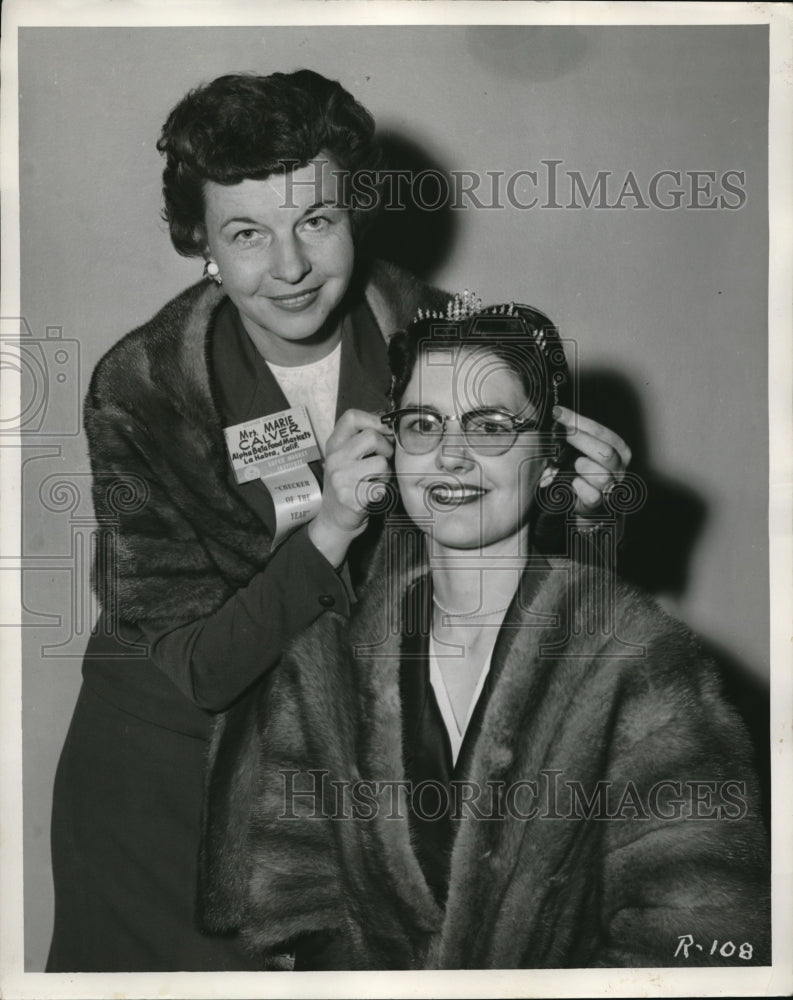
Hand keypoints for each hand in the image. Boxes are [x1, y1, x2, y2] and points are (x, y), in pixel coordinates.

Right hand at [308, 409, 393, 567]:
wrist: (333, 521)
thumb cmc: (346, 486)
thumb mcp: (345, 458)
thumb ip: (361, 441)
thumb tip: (391, 427)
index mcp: (333, 445)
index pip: (351, 417)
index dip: (373, 420)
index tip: (384, 431)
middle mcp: (335, 459)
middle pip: (372, 437)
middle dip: (385, 449)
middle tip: (381, 462)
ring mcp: (341, 479)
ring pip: (381, 463)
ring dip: (385, 474)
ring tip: (374, 481)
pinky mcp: (352, 498)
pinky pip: (382, 487)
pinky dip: (383, 492)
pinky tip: (372, 496)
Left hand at [553, 405, 631, 515]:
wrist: (576, 502)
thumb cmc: (576, 470)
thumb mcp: (578, 448)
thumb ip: (573, 433)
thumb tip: (556, 413)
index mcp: (617, 450)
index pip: (603, 433)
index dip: (580, 421)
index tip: (559, 413)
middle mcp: (618, 468)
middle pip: (607, 452)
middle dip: (582, 440)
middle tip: (563, 434)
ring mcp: (610, 488)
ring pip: (602, 476)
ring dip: (585, 468)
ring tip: (575, 464)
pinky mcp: (599, 506)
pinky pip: (594, 496)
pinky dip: (581, 488)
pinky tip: (573, 484)